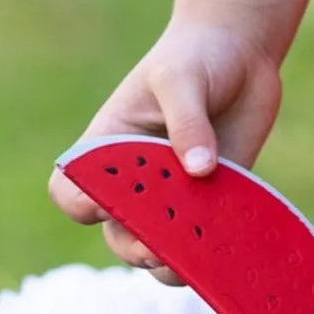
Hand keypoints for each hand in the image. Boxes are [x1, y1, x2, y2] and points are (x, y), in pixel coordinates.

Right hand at [48, 23, 284, 273]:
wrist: (241, 52)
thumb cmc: (196, 57)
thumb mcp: (182, 78)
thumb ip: (186, 120)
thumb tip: (200, 171)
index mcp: (107, 149)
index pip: (72, 192)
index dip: (82, 205)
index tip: (107, 202)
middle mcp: (135, 180)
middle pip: (118, 235)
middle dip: (135, 247)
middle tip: (159, 247)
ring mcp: (176, 195)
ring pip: (163, 250)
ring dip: (175, 261)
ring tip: (196, 258)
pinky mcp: (216, 200)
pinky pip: (210, 238)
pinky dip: (217, 249)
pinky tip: (232, 247)